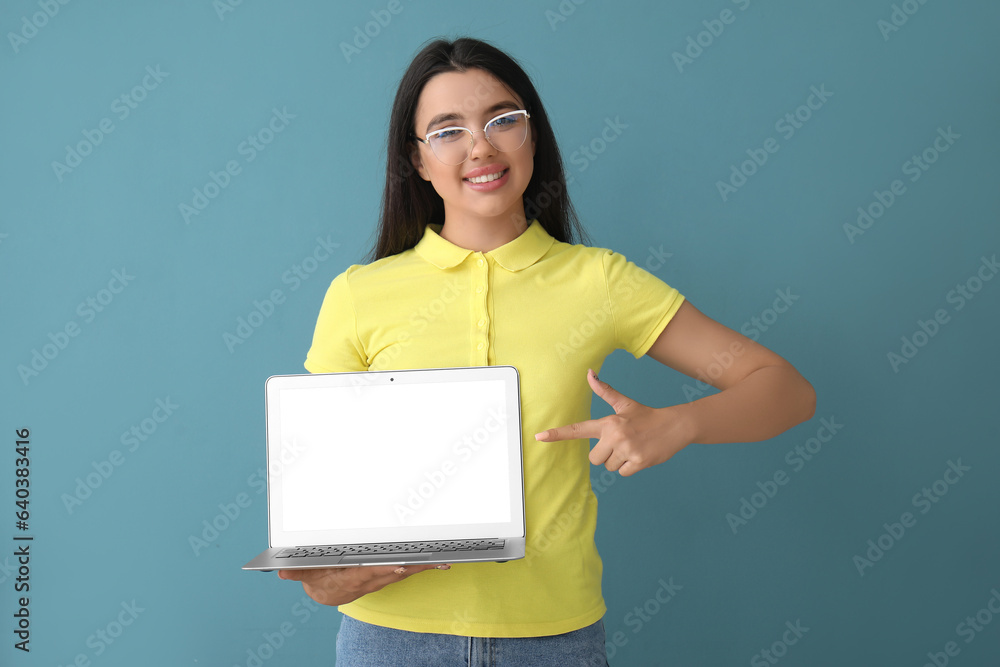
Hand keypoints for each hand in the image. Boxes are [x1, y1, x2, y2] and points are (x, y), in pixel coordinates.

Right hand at [278, 563, 449, 605]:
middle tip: (437, 558)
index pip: (373, 570)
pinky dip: (422, 566)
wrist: (327, 592)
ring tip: (444, 559)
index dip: (388, 567)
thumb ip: (296, 572)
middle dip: (417, 565)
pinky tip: (437, 561)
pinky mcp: (386, 574)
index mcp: (354, 576)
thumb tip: (280, 570)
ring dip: (425, 566)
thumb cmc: (320, 577)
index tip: (402, 562)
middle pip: (397, 570)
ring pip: (406, 571)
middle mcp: (371, 578)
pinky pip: (407, 570)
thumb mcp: (305, 574)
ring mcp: (381, 577)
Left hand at [534, 369, 693, 475]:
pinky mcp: (638, 462)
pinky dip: (630, 468)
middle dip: (605, 454)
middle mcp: (615, 435)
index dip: (557, 434)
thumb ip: (605, 391)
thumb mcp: (624, 403)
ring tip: (632, 448)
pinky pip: (622, 473)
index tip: (539, 437)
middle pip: (594, 458)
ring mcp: (626, 449)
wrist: (675, 426)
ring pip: (609, 467)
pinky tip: (640, 455)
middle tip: (621, 444)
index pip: (578, 429)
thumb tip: (590, 373)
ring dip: (619, 461)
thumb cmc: (646, 416)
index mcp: (608, 422)